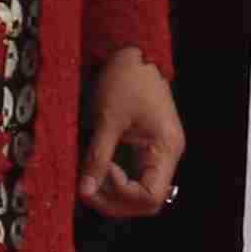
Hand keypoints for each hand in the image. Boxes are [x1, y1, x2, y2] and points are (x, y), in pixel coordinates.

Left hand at [80, 51, 186, 214]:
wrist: (135, 50)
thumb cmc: (125, 79)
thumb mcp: (108, 120)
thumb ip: (97, 158)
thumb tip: (83, 192)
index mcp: (166, 149)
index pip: (150, 197)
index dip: (122, 194)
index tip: (101, 173)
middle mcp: (167, 155)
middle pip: (146, 201)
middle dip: (114, 200)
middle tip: (86, 187)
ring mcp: (158, 152)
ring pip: (139, 192)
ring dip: (112, 192)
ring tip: (88, 177)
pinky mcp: (146, 148)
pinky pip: (134, 176)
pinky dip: (113, 180)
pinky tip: (96, 168)